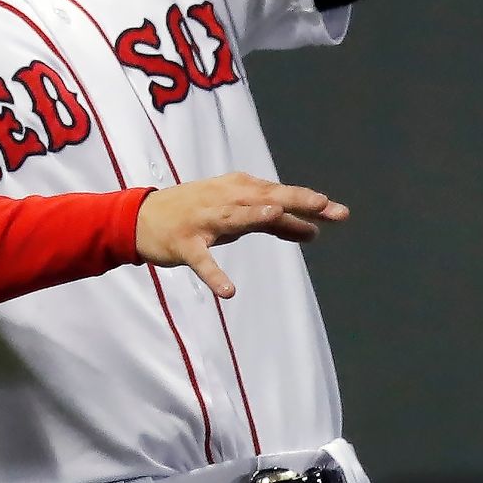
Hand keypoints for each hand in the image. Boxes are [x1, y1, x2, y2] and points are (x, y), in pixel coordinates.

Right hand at [135, 171, 349, 299]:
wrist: (141, 218)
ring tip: (277, 215)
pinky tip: (229, 291)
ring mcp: (203, 220)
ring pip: (234, 216)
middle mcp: (224, 200)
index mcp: (239, 190)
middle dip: (294, 200)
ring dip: (254, 214)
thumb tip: (314, 230)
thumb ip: (276, 223)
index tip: (340, 212)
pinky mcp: (184, 243)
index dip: (310, 203)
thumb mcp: (238, 215)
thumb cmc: (197, 213)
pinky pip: (201, 261)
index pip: (281, 195)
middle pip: (264, 198)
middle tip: (324, 205)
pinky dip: (214, 275)